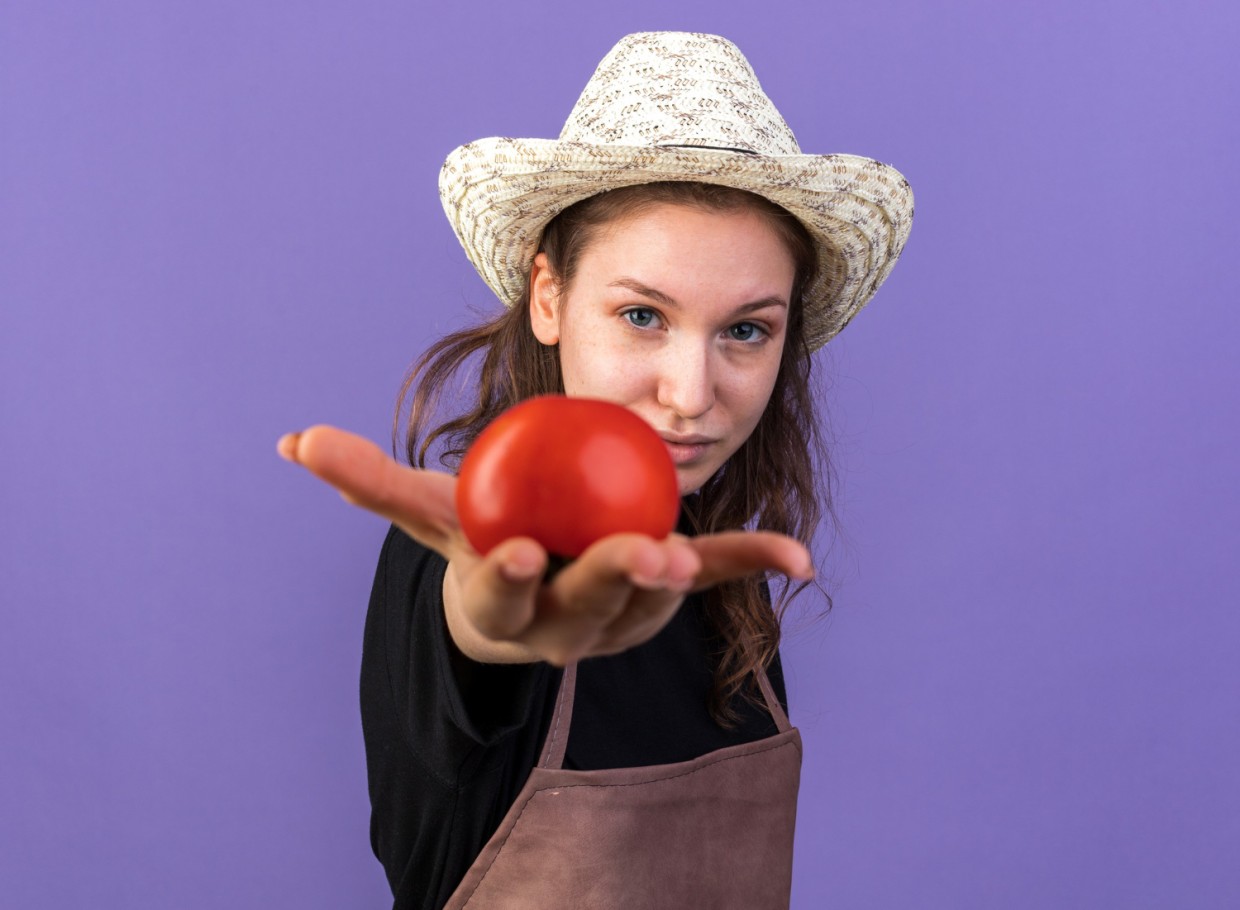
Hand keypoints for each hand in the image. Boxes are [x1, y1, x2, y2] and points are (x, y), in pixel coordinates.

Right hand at [277, 425, 812, 665]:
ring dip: (676, 579)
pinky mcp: (663, 598)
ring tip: (691, 550)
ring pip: (647, 600)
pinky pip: (709, 578)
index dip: (508, 579)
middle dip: (607, 584)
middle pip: (585, 609)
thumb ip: (366, 480)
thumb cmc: (474, 539)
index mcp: (504, 608)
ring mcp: (620, 619)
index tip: (517, 552)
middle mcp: (563, 628)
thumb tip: (291, 440)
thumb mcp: (427, 510)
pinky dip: (749, 563)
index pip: (503, 596)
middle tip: (639, 554)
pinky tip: (796, 555)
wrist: (528, 590)